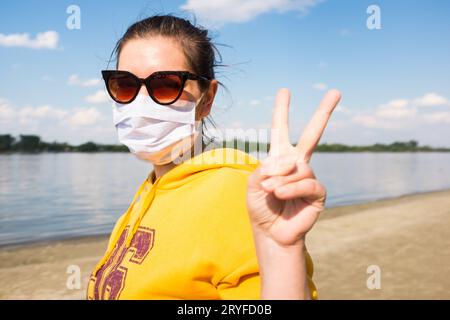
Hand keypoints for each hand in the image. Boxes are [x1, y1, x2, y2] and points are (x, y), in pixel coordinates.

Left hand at [247, 88, 340, 246]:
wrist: (270, 232)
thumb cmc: (261, 207)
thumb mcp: (253, 183)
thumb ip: (267, 167)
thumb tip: (292, 162)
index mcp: (279, 157)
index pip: (281, 129)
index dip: (282, 110)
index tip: (285, 90)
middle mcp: (296, 163)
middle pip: (312, 134)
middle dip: (324, 112)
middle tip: (336, 91)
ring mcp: (309, 176)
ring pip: (300, 165)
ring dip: (281, 179)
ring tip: (271, 191)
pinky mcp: (318, 192)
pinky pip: (307, 181)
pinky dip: (291, 188)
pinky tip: (280, 194)